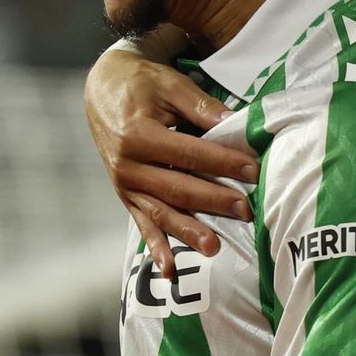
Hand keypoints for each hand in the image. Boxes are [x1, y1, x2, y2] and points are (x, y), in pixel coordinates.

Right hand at [84, 44, 260, 276]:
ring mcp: (124, 184)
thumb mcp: (170, 85)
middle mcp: (127, 165)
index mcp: (138, 134)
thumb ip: (201, 107)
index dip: (222, 163)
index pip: (189, 153)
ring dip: (188, 232)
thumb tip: (235, 123)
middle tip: (247, 211)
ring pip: (161, 212)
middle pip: (177, 187)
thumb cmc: (142, 84)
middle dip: (214, 201)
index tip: (252, 171)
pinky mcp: (125, 196)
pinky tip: (169, 271)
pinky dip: (156, 248)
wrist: (102, 89)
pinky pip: (142, 224)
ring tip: (214, 247)